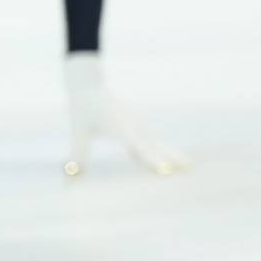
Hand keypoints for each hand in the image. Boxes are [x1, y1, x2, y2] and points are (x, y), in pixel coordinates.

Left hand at [64, 52, 189, 176]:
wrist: (89, 86)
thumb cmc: (82, 109)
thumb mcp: (78, 132)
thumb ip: (78, 154)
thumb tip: (71, 174)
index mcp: (121, 128)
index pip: (139, 148)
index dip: (152, 160)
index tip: (165, 170)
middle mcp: (134, 127)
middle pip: (156, 146)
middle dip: (172, 159)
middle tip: (189, 170)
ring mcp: (138, 126)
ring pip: (158, 143)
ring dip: (173, 154)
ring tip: (190, 166)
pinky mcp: (137, 127)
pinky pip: (153, 141)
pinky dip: (165, 150)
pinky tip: (175, 159)